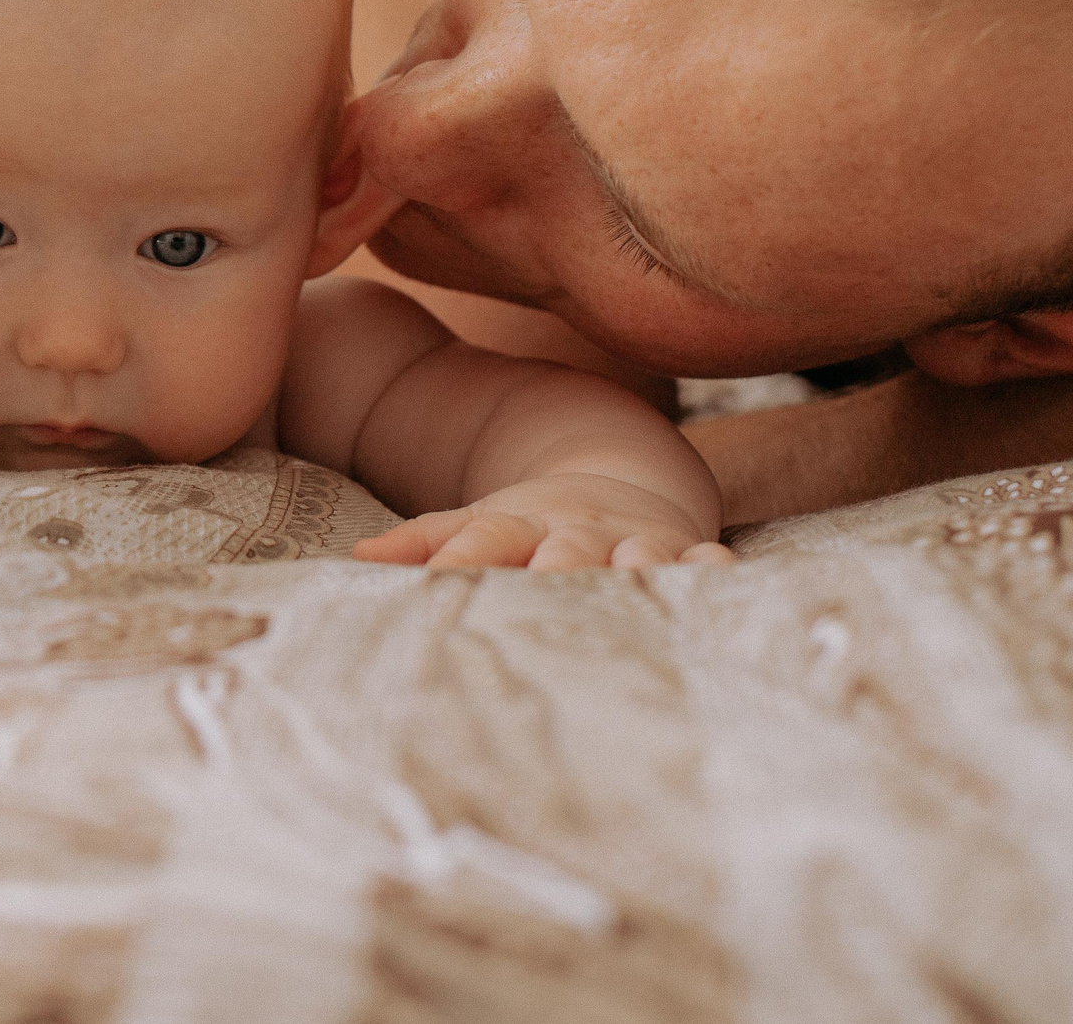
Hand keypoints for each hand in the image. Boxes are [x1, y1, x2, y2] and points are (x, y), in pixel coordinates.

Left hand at [353, 472, 733, 571]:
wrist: (621, 482)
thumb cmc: (534, 527)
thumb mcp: (480, 524)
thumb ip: (426, 542)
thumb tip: (357, 559)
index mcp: (519, 525)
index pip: (484, 541)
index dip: (461, 559)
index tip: (438, 583)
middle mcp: (576, 531)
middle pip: (563, 551)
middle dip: (555, 569)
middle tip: (544, 591)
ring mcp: (631, 539)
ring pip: (634, 554)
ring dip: (633, 567)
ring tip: (632, 581)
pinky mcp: (680, 548)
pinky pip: (699, 559)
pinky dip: (708, 568)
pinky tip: (716, 574)